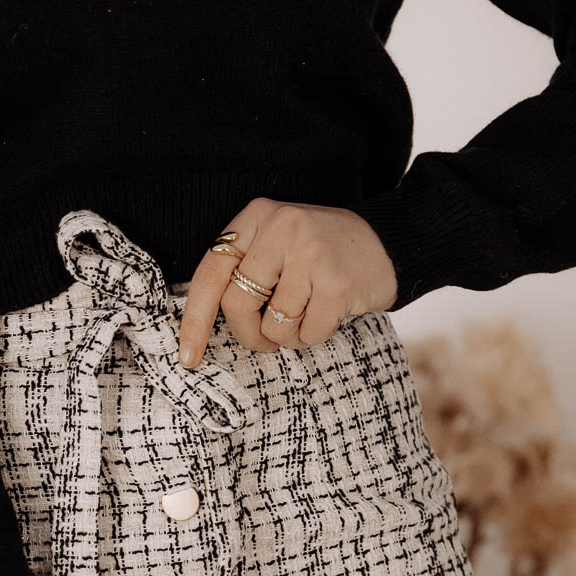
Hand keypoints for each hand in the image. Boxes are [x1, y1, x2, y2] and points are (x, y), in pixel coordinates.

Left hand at [176, 197, 397, 367]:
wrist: (388, 243)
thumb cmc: (321, 255)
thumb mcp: (276, 246)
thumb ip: (243, 272)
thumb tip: (202, 327)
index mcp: (257, 218)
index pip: (210, 274)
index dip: (194, 321)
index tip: (187, 357)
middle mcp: (281, 228)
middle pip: (237, 306)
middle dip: (249, 336)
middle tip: (268, 339)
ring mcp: (310, 253)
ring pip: (274, 326)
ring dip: (289, 337)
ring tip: (309, 314)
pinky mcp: (336, 282)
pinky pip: (307, 334)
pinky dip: (315, 336)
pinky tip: (330, 314)